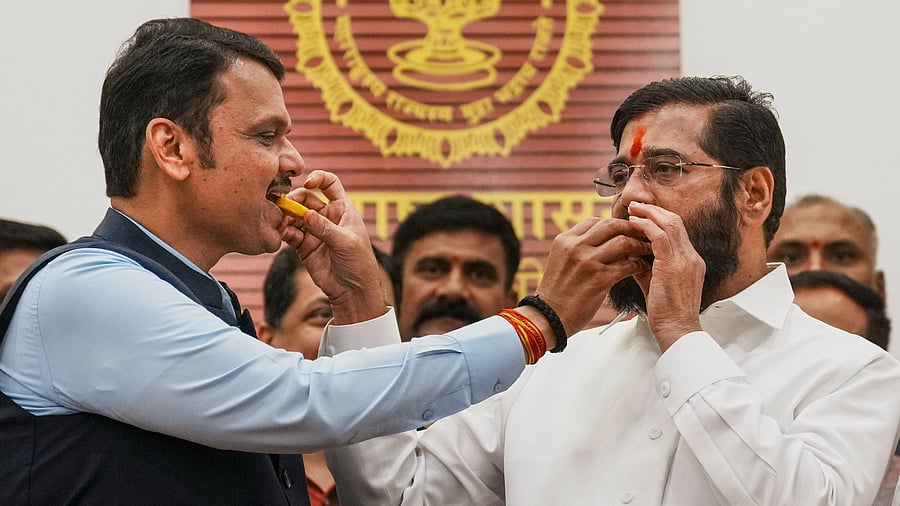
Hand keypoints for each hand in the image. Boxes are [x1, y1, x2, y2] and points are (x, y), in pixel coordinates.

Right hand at [281, 170, 386, 323]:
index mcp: (342, 209)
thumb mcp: (345, 243)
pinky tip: (279, 232)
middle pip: (305, 198)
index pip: (330, 184)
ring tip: (279, 221)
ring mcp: (314, 230)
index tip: (307, 183)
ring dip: (285, 215)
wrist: (352, 291)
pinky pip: (289, 233)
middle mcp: (327, 217)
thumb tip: (306, 214)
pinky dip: (282, 231)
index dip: (318, 178)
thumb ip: (325, 228)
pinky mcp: (303, 245)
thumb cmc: (358, 263)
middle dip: (294, 200)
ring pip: (294, 215)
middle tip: (284, 206)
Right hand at [535, 216, 651, 335]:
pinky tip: (641, 267)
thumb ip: (577, 247)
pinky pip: (627, 265)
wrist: (548, 317)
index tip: (624, 230)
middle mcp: (575, 247)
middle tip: (642, 234)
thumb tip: (602, 240)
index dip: (613, 223)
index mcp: (564, 240)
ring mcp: (587, 262)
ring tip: (646, 250)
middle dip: (631, 228)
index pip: (594, 221)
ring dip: (639, 245)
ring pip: (623, 242)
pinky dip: (638, 264)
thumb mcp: (561, 261)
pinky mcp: (599, 279)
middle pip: (611, 225)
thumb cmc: (557, 292)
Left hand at [626, 201, 703, 350]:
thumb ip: (646, 267)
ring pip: (669, 224)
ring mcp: (685, 260)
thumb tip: (630, 254)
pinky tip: (633, 224)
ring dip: (649, 214)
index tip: (642, 215)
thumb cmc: (665, 313)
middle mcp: (691, 257)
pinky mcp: (674, 266)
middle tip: (635, 205)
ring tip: (633, 209)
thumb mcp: (655, 284)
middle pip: (676, 222)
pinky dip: (646, 227)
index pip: (677, 231)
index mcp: (691, 261)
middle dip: (654, 211)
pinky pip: (660, 237)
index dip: (659, 219)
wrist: (677, 331)